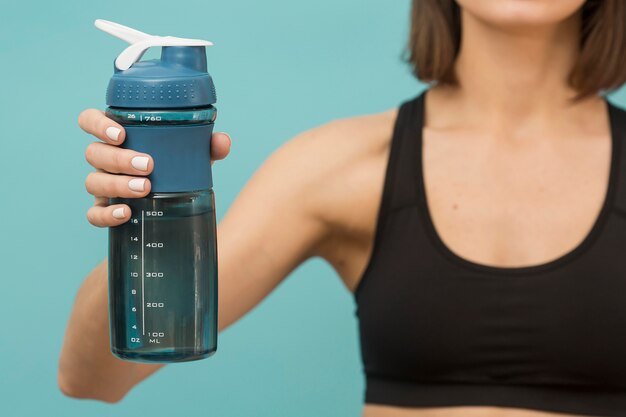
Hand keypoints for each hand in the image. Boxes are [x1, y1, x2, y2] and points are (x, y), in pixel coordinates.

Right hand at [78, 109, 230, 226]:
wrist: (176, 203)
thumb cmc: (177, 167)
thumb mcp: (193, 156)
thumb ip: (208, 146)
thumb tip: (222, 141)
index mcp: (119, 136)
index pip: (90, 121)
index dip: (98, 125)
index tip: (121, 134)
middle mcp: (105, 158)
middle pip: (94, 153)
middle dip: (119, 159)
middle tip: (148, 165)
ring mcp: (102, 184)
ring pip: (93, 181)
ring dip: (117, 184)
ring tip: (146, 188)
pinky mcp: (104, 209)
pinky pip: (94, 214)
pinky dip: (107, 215)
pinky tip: (126, 213)